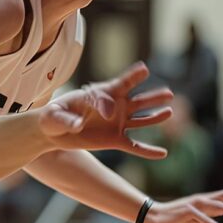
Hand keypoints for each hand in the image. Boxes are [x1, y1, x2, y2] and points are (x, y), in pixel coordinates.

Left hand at [41, 63, 171, 158]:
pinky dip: (148, 151)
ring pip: (141, 120)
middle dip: (153, 97)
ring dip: (155, 117)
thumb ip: (67, 117)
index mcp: (101, 94)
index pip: (120, 84)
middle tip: (168, 93)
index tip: (144, 69)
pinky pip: (134, 146)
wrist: (53, 132)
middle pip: (138, 101)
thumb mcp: (55, 114)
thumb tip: (78, 125)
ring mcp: (116, 124)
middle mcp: (113, 107)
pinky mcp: (114, 140)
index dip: (132, 77)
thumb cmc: (53, 116)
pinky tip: (162, 153)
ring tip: (170, 112)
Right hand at [143, 189, 222, 222]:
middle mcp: (200, 200)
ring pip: (217, 206)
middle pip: (222, 196)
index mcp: (202, 201)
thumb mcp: (195, 219)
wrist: (155, 217)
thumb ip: (208, 216)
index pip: (222, 196)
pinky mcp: (189, 213)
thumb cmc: (174, 219)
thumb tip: (220, 215)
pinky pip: (207, 220)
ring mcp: (194, 205)